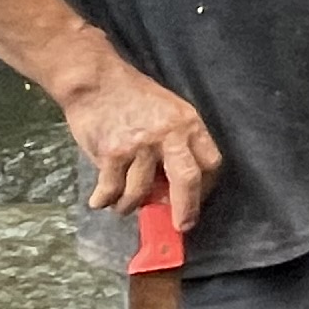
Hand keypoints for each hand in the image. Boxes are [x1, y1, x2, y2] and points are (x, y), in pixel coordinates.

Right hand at [64, 54, 221, 235]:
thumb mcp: (168, 113)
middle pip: (187, 182)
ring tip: (123, 201)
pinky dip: (104, 200)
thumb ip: (176, 145)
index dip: (206, 188)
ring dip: (130, 205)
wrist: (97, 82)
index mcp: (188, 124)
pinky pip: (111, 191)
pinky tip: (100, 199)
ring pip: (141, 193)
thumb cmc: (134, 98)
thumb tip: (172, 190)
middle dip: (185, 210)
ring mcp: (139, 146)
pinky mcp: (112, 153)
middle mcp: (168, 135)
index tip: (196, 200)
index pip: (211, 163)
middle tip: (180, 226)